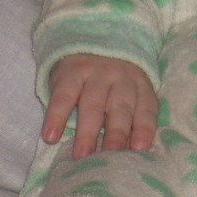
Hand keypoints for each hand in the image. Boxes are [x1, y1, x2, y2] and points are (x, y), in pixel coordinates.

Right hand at [42, 54, 158, 158]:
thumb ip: (131, 118)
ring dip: (87, 131)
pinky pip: (63, 96)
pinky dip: (56, 117)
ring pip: (92, 105)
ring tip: (82, 155)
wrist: (88, 42)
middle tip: (112, 155)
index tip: (140, 148)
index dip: (144, 127)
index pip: (145, 107)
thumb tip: (130, 154)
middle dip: (117, 132)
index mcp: (140, 85)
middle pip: (120, 107)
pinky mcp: (70, 72)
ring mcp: (95, 74)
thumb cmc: (112, 83)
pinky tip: (51, 135)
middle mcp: (120, 78)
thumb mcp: (128, 93)